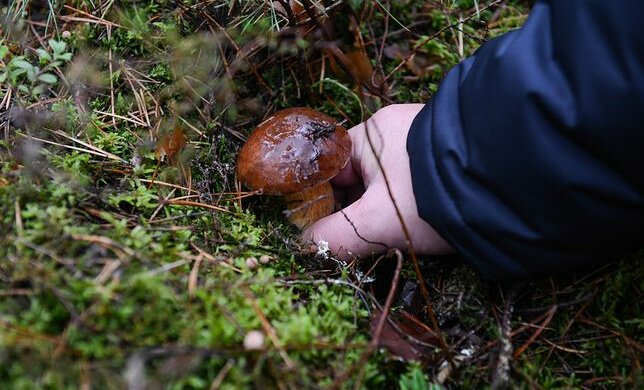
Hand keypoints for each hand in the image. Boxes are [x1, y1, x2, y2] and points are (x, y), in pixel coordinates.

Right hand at [302, 104, 453, 258]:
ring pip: (384, 186)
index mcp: (372, 133)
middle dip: (352, 210)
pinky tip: (409, 228)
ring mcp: (422, 148)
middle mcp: (395, 134)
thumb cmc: (430, 196)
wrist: (509, 188)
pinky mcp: (443, 164)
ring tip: (382, 238)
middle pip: (357, 178)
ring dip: (379, 213)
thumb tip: (306, 246)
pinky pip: (410, 188)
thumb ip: (334, 236)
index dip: (321, 197)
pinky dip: (404, 209)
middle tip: (351, 241)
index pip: (330, 165)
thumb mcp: (376, 221)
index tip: (319, 227)